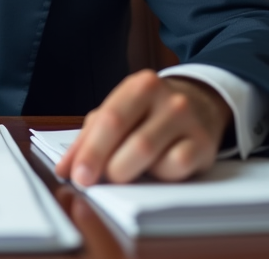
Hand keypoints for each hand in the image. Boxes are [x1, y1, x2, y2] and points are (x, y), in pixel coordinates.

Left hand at [54, 70, 231, 184]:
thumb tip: (64, 169)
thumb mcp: (120, 112)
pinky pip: (177, 167)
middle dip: (108, 167)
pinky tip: (157, 169)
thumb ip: (89, 138)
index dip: (91, 151)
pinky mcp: (204, 144)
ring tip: (123, 173)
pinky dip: (161, 175)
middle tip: (95, 181)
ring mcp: (189, 121)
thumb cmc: (150, 112)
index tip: (77, 176)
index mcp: (140, 86)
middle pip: (132, 141)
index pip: (109, 120)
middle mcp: (168, 99)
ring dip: (130, 172)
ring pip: (152, 156)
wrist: (201, 103)